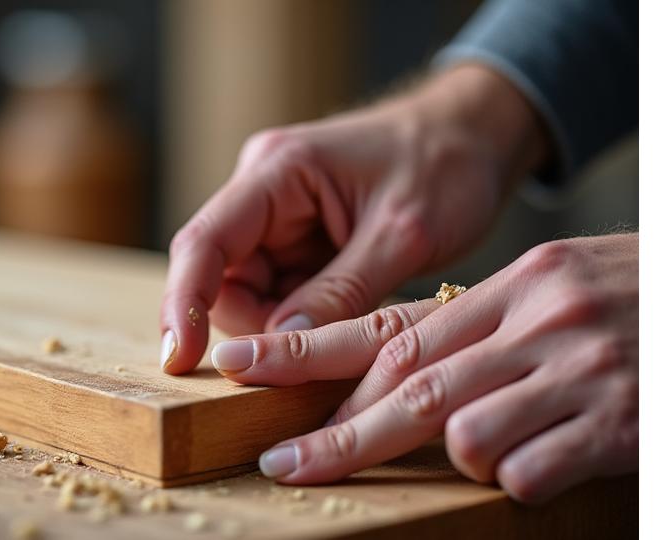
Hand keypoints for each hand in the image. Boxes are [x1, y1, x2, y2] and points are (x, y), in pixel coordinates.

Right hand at [159, 64, 548, 373]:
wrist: (476, 135)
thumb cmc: (447, 164)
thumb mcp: (403, 233)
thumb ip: (341, 292)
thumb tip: (279, 348)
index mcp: (278, 171)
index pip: (204, 242)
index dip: (182, 303)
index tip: (179, 361)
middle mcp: (263, 192)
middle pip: (222, 278)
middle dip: (257, 324)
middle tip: (320, 348)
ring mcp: (277, 218)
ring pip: (250, 294)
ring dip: (285, 323)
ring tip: (352, 319)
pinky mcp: (297, 240)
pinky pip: (281, 293)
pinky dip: (305, 317)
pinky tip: (348, 314)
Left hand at [220, 234, 637, 502]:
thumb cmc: (634, 299)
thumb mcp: (556, 289)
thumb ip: (480, 327)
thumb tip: (395, 374)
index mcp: (515, 284)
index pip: (391, 326)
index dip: (311, 353)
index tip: (248, 368)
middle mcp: (539, 320)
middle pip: (409, 387)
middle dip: (340, 434)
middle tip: (284, 464)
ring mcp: (580, 371)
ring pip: (464, 432)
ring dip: (458, 454)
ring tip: (500, 443)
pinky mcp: (620, 422)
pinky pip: (527, 471)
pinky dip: (518, 477)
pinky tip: (550, 460)